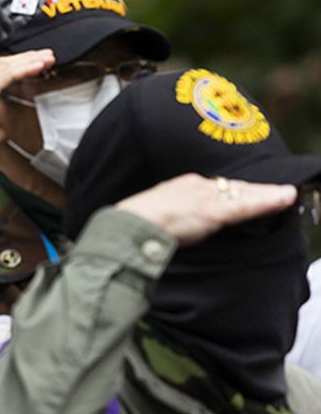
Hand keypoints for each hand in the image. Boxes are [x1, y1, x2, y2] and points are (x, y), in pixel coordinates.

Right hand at [0, 49, 54, 187]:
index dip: (11, 66)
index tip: (27, 65)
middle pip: (2, 63)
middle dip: (25, 58)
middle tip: (45, 54)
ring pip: (9, 64)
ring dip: (31, 59)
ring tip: (50, 57)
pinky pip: (10, 73)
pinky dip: (27, 68)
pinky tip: (42, 65)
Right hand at [115, 173, 296, 245]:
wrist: (128, 228)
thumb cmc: (133, 226)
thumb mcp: (154, 216)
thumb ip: (171, 216)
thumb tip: (177, 227)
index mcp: (180, 185)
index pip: (215, 187)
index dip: (234, 192)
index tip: (247, 194)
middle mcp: (195, 185)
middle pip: (232, 187)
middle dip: (256, 190)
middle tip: (278, 193)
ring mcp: (204, 197)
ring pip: (243, 193)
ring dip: (267, 195)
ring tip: (286, 195)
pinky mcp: (211, 211)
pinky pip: (245, 205)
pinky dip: (267, 202)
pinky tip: (284, 198)